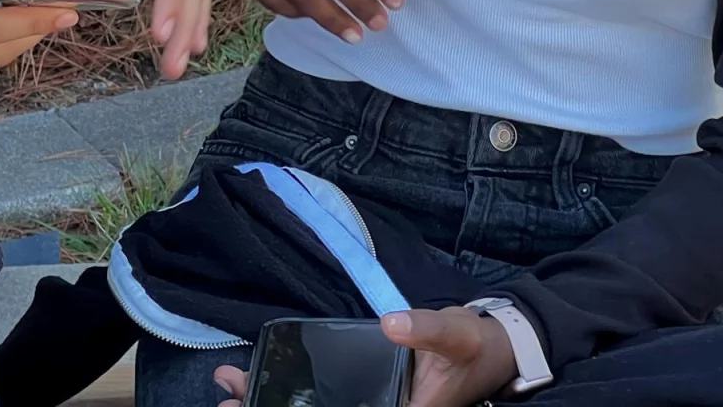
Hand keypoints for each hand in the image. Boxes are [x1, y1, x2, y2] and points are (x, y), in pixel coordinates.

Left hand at [213, 310, 515, 406]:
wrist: (495, 350)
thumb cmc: (474, 345)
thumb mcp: (453, 332)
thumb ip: (423, 329)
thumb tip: (391, 324)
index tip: (255, 406)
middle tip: (227, 397)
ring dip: (275, 405)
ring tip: (230, 389)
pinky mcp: (373, 398)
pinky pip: (327, 401)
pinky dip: (294, 394)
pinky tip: (263, 383)